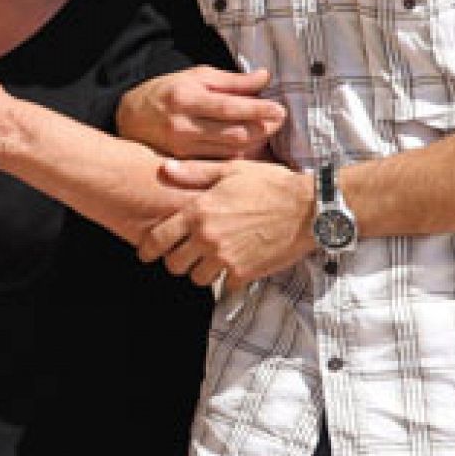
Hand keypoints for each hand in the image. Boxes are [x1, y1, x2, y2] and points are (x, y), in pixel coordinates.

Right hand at [117, 67, 286, 159]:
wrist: (130, 117)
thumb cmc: (167, 92)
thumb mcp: (196, 76)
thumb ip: (231, 81)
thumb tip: (264, 77)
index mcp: (186, 99)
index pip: (229, 108)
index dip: (258, 110)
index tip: (280, 110)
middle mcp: (183, 127)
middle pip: (234, 134)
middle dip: (263, 128)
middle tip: (279, 119)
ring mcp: (183, 148)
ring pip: (231, 150)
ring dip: (254, 141)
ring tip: (266, 129)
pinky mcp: (185, 162)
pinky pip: (221, 160)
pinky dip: (239, 152)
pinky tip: (248, 142)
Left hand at [140, 159, 314, 287]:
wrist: (308, 208)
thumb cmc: (270, 184)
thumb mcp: (230, 170)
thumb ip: (194, 173)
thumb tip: (164, 169)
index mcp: (199, 213)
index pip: (159, 239)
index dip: (148, 249)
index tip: (146, 253)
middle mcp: (208, 238)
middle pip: (175, 265)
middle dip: (176, 261)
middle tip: (184, 255)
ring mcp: (226, 258)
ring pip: (197, 278)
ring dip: (200, 271)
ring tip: (209, 260)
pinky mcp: (245, 272)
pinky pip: (225, 285)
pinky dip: (227, 279)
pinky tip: (235, 264)